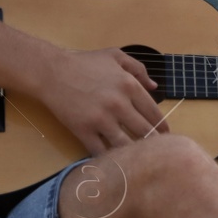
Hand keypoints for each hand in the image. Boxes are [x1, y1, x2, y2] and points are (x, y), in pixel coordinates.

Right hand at [36, 47, 168, 154]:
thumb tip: (155, 86)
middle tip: (157, 151)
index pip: (154, 113)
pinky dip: (109, 159)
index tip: (166, 135)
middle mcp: (119, 104)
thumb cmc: (84, 62)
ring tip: (139, 159)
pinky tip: (114, 162)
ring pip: (126, 145)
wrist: (51, 72)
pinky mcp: (84, 131)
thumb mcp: (115, 56)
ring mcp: (101, 120)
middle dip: (153, 143)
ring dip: (134, 153)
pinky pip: (101, 152)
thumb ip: (138, 69)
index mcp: (129, 86)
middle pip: (145, 132)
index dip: (163, 127)